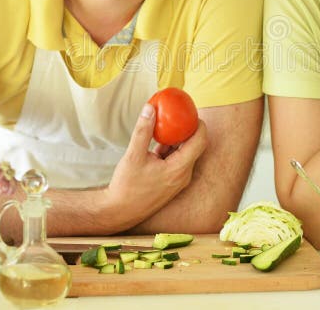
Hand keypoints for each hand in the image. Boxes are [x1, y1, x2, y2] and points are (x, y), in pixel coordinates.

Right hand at [105, 104, 207, 223]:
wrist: (120, 211)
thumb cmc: (126, 186)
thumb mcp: (133, 155)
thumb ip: (143, 131)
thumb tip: (150, 107)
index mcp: (179, 169)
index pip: (199, 142)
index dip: (199, 124)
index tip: (191, 112)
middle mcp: (183, 175)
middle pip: (195, 146)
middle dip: (188, 129)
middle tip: (179, 114)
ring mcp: (178, 180)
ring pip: (185, 154)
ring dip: (178, 140)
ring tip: (166, 125)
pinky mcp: (172, 183)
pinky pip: (177, 161)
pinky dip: (171, 150)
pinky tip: (158, 142)